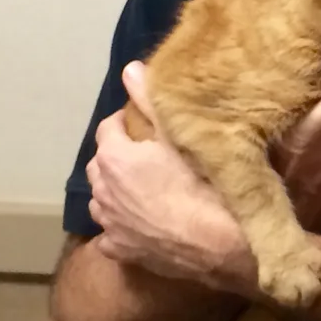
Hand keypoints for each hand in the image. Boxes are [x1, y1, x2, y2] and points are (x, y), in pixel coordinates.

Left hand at [87, 62, 257, 296]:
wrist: (220, 243)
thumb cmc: (203, 182)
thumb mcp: (180, 135)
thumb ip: (150, 100)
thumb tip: (128, 69)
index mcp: (114, 157)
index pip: (108, 127)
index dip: (127, 121)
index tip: (147, 122)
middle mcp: (103, 190)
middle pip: (100, 163)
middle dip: (117, 154)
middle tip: (147, 153)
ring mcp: (110, 224)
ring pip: (101, 199)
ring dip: (114, 190)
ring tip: (141, 187)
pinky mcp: (121, 252)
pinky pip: (109, 235)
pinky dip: (119, 226)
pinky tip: (137, 225)